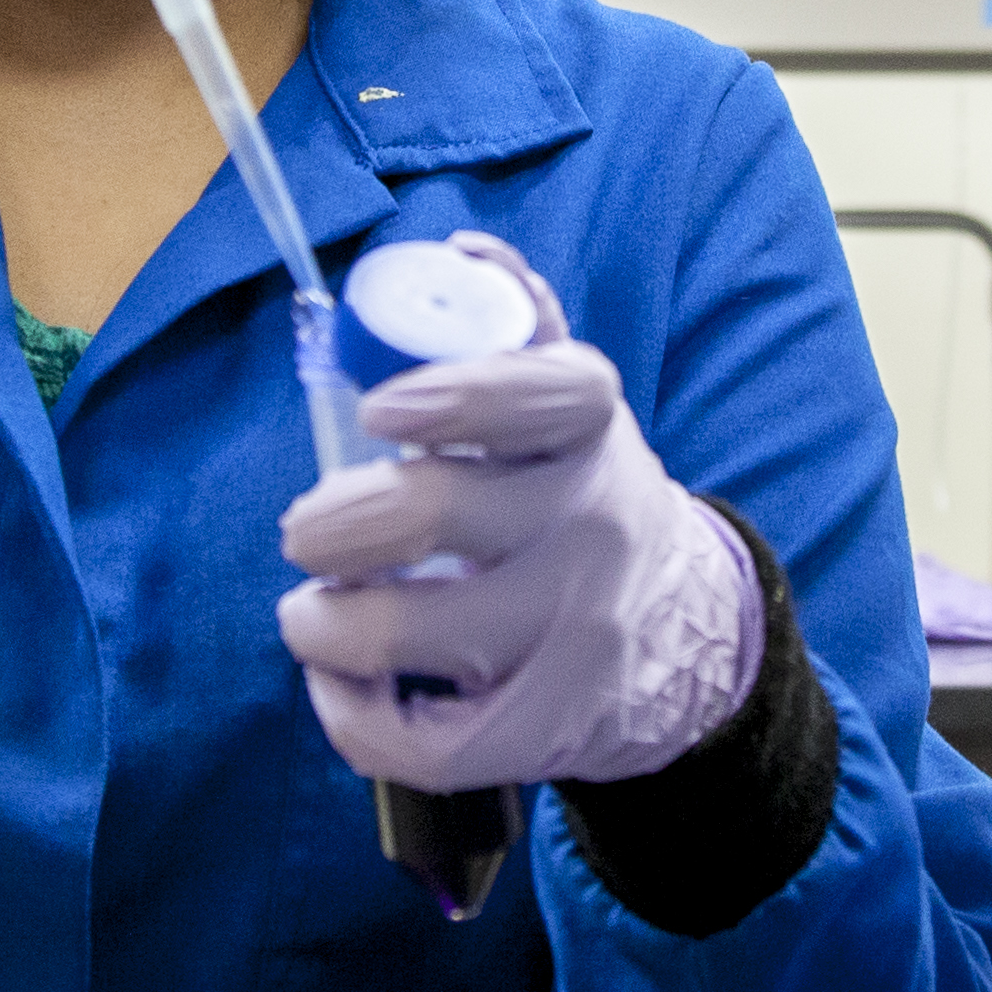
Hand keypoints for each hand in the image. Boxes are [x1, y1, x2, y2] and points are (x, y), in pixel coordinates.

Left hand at [277, 235, 760, 792]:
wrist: (689, 638)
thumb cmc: (582, 502)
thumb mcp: (574, 413)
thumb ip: (519, 329)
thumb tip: (465, 250)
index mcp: (590, 433)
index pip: (543, 395)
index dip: (458, 393)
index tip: (381, 409)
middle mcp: (591, 528)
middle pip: (443, 516)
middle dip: (338, 521)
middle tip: (302, 530)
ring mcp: (572, 636)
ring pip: (414, 633)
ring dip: (324, 623)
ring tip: (310, 612)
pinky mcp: (547, 726)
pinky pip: (426, 742)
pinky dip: (351, 717)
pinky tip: (340, 683)